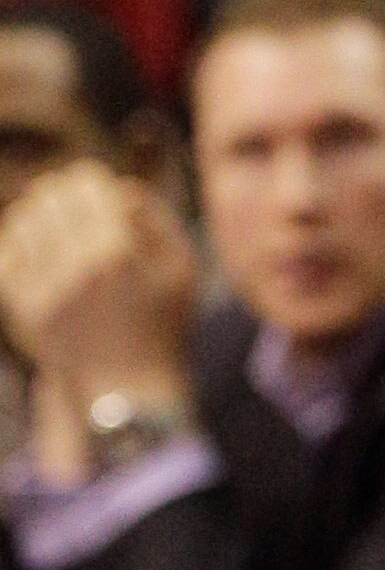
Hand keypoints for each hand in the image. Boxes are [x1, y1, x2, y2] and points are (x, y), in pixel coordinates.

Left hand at [0, 162, 197, 454]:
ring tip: (58, 226)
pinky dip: (20, 244)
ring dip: (41, 217)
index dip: (93, 181)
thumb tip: (116, 188)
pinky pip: (7, 254)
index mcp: (118, 251)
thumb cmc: (162, 323)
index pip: (87, 184)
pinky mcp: (22, 308)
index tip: (98, 188)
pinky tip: (39, 249)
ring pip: (24, 219)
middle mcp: (76, 266)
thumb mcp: (182, 267)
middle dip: (67, 195)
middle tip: (77, 205)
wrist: (128, 388)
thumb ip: (156, 216)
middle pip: (51, 196)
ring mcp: (44, 288)